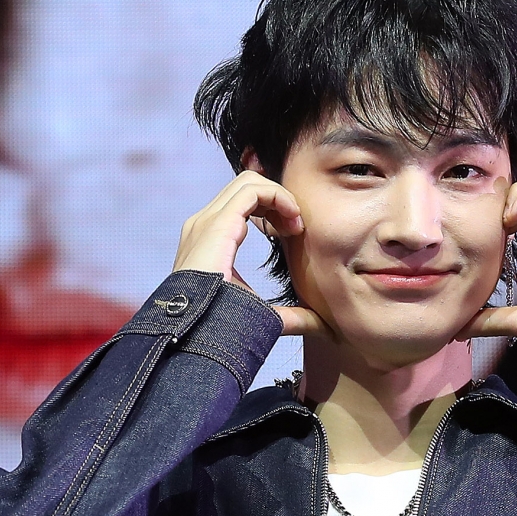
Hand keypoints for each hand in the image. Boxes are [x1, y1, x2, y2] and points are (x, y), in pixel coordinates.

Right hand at [172, 171, 329, 336]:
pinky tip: (292, 221)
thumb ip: (290, 315)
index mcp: (211, 237)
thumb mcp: (260, 313)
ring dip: (280, 196)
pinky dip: (278, 196)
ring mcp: (207, 221)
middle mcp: (205, 224)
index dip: (272, 208)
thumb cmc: (221, 327)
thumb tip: (321, 323)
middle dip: (278, 199)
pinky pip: (252, 190)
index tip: (293, 234)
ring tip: (296, 225)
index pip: (242, 202)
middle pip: (246, 185)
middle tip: (297, 229)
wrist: (195, 334)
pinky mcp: (217, 224)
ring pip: (249, 181)